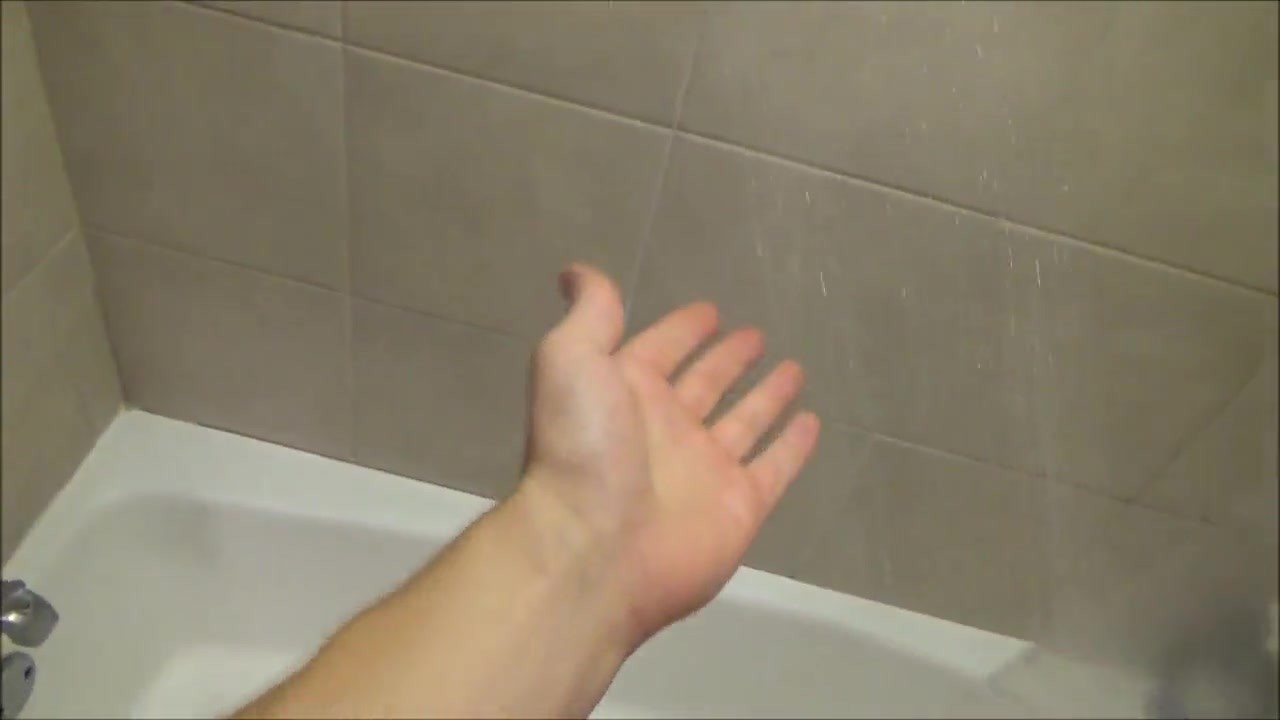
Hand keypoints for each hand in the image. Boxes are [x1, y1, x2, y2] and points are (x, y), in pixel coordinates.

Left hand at [516, 263, 819, 644]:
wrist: (594, 546)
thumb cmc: (582, 447)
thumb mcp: (570, 360)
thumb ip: (589, 315)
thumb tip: (573, 272)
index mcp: (626, 392)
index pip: (661, 349)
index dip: (682, 329)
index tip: (709, 309)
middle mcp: (665, 429)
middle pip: (705, 384)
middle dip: (728, 359)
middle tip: (755, 336)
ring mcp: (705, 470)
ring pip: (744, 422)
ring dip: (765, 396)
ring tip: (793, 368)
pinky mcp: (740, 506)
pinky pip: (774, 469)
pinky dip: (792, 447)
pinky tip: (811, 422)